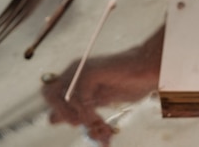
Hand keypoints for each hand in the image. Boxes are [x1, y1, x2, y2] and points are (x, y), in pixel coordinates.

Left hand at [40, 28, 162, 145]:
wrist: (150, 70)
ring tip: (101, 129)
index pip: (51, 95)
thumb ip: (80, 108)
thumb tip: (51, 119)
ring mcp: (81, 70)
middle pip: (48, 94)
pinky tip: (100, 120)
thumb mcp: (101, 100)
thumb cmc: (131, 82)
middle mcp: (75, 70)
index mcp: (75, 76)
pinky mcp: (89, 72)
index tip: (82, 126)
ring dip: (84, 120)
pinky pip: (79, 100)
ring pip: (64, 100)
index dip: (60, 113)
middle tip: (83, 125)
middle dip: (63, 114)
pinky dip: (88, 114)